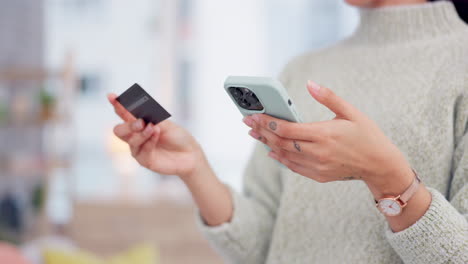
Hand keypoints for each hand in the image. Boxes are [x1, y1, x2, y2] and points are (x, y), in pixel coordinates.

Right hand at [107, 93, 204, 178]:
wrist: (190, 154)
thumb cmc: (178, 136)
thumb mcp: (165, 123)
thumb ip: (150, 118)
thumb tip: (135, 110)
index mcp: (140, 123)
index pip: (124, 113)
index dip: (117, 105)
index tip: (111, 96)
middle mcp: (136, 136)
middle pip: (119, 130)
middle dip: (128, 125)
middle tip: (141, 122)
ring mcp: (139, 149)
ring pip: (130, 140)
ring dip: (142, 133)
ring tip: (153, 128)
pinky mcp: (144, 160)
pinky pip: (141, 150)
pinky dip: (149, 141)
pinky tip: (156, 134)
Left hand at [243, 81, 414, 196]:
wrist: (379, 165)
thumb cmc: (367, 135)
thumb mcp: (351, 112)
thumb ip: (329, 98)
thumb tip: (310, 83)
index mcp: (324, 134)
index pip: (287, 129)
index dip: (268, 122)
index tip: (254, 115)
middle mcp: (318, 152)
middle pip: (281, 142)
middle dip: (262, 131)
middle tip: (248, 123)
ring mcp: (317, 166)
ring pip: (284, 155)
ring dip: (267, 144)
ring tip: (255, 134)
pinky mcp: (318, 175)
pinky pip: (292, 166)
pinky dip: (279, 158)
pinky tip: (271, 150)